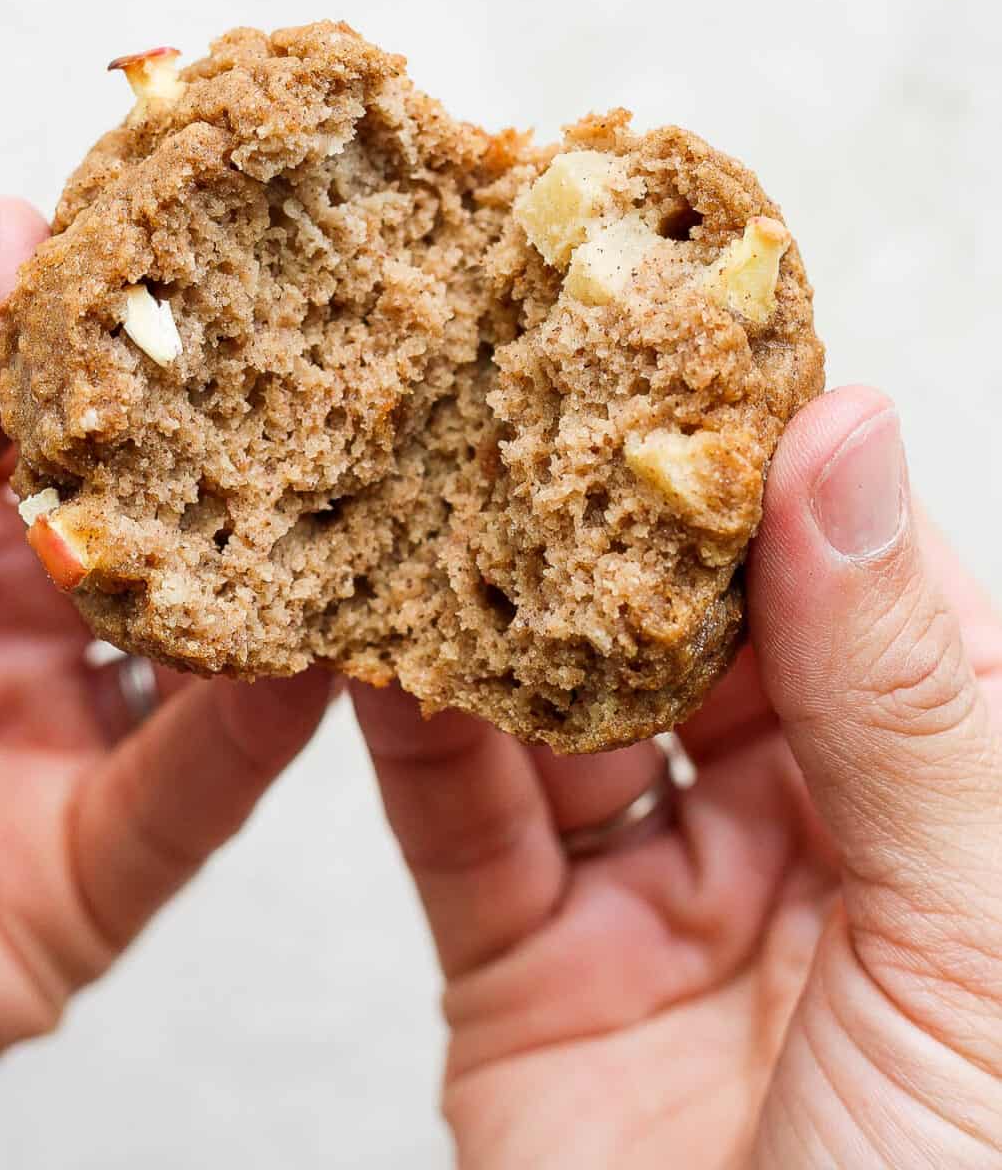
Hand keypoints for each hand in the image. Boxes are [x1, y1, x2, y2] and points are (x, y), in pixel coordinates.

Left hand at [0, 202, 331, 1103]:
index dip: (149, 343)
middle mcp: (10, 629)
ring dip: (284, 595)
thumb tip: (15, 226)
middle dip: (254, 460)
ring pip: (198, 662)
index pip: (70, 424)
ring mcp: (53, 749)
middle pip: (159, 532)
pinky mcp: (84, 879)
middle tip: (361, 369)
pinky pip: (183, 802)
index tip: (243, 249)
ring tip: (378, 502)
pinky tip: (316, 663)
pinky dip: (250, 737)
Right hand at [354, 386, 1001, 1166]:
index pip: (852, 583)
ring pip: (559, 704)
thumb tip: (849, 443)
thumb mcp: (978, 938)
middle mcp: (808, 830)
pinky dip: (408, 727)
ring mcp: (665, 896)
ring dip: (489, 600)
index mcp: (948, 800)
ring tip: (424, 469)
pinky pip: (462, 819)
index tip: (688, 334)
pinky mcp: (534, 973)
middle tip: (526, 374)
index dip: (775, 462)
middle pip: (690, 627)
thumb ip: (909, 692)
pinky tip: (366, 632)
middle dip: (606, 511)